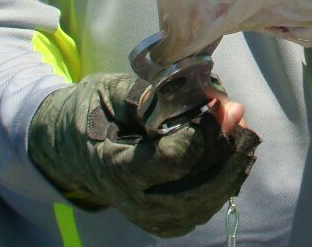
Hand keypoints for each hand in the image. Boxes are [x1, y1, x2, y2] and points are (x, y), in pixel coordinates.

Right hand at [28, 73, 259, 236]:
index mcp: (116, 167)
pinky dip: (224, 181)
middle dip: (228, 148)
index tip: (225, 105)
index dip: (206, 133)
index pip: (172, 160)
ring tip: (242, 130)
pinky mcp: (163, 220)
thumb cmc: (91, 113)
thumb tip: (192, 91)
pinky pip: (202, 207)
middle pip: (198, 187)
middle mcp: (134, 201)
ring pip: (205, 201)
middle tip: (238, 113)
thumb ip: (150, 94)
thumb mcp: (110, 92)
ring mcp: (149, 216)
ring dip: (231, 165)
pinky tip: (233, 153)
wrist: (69, 148)